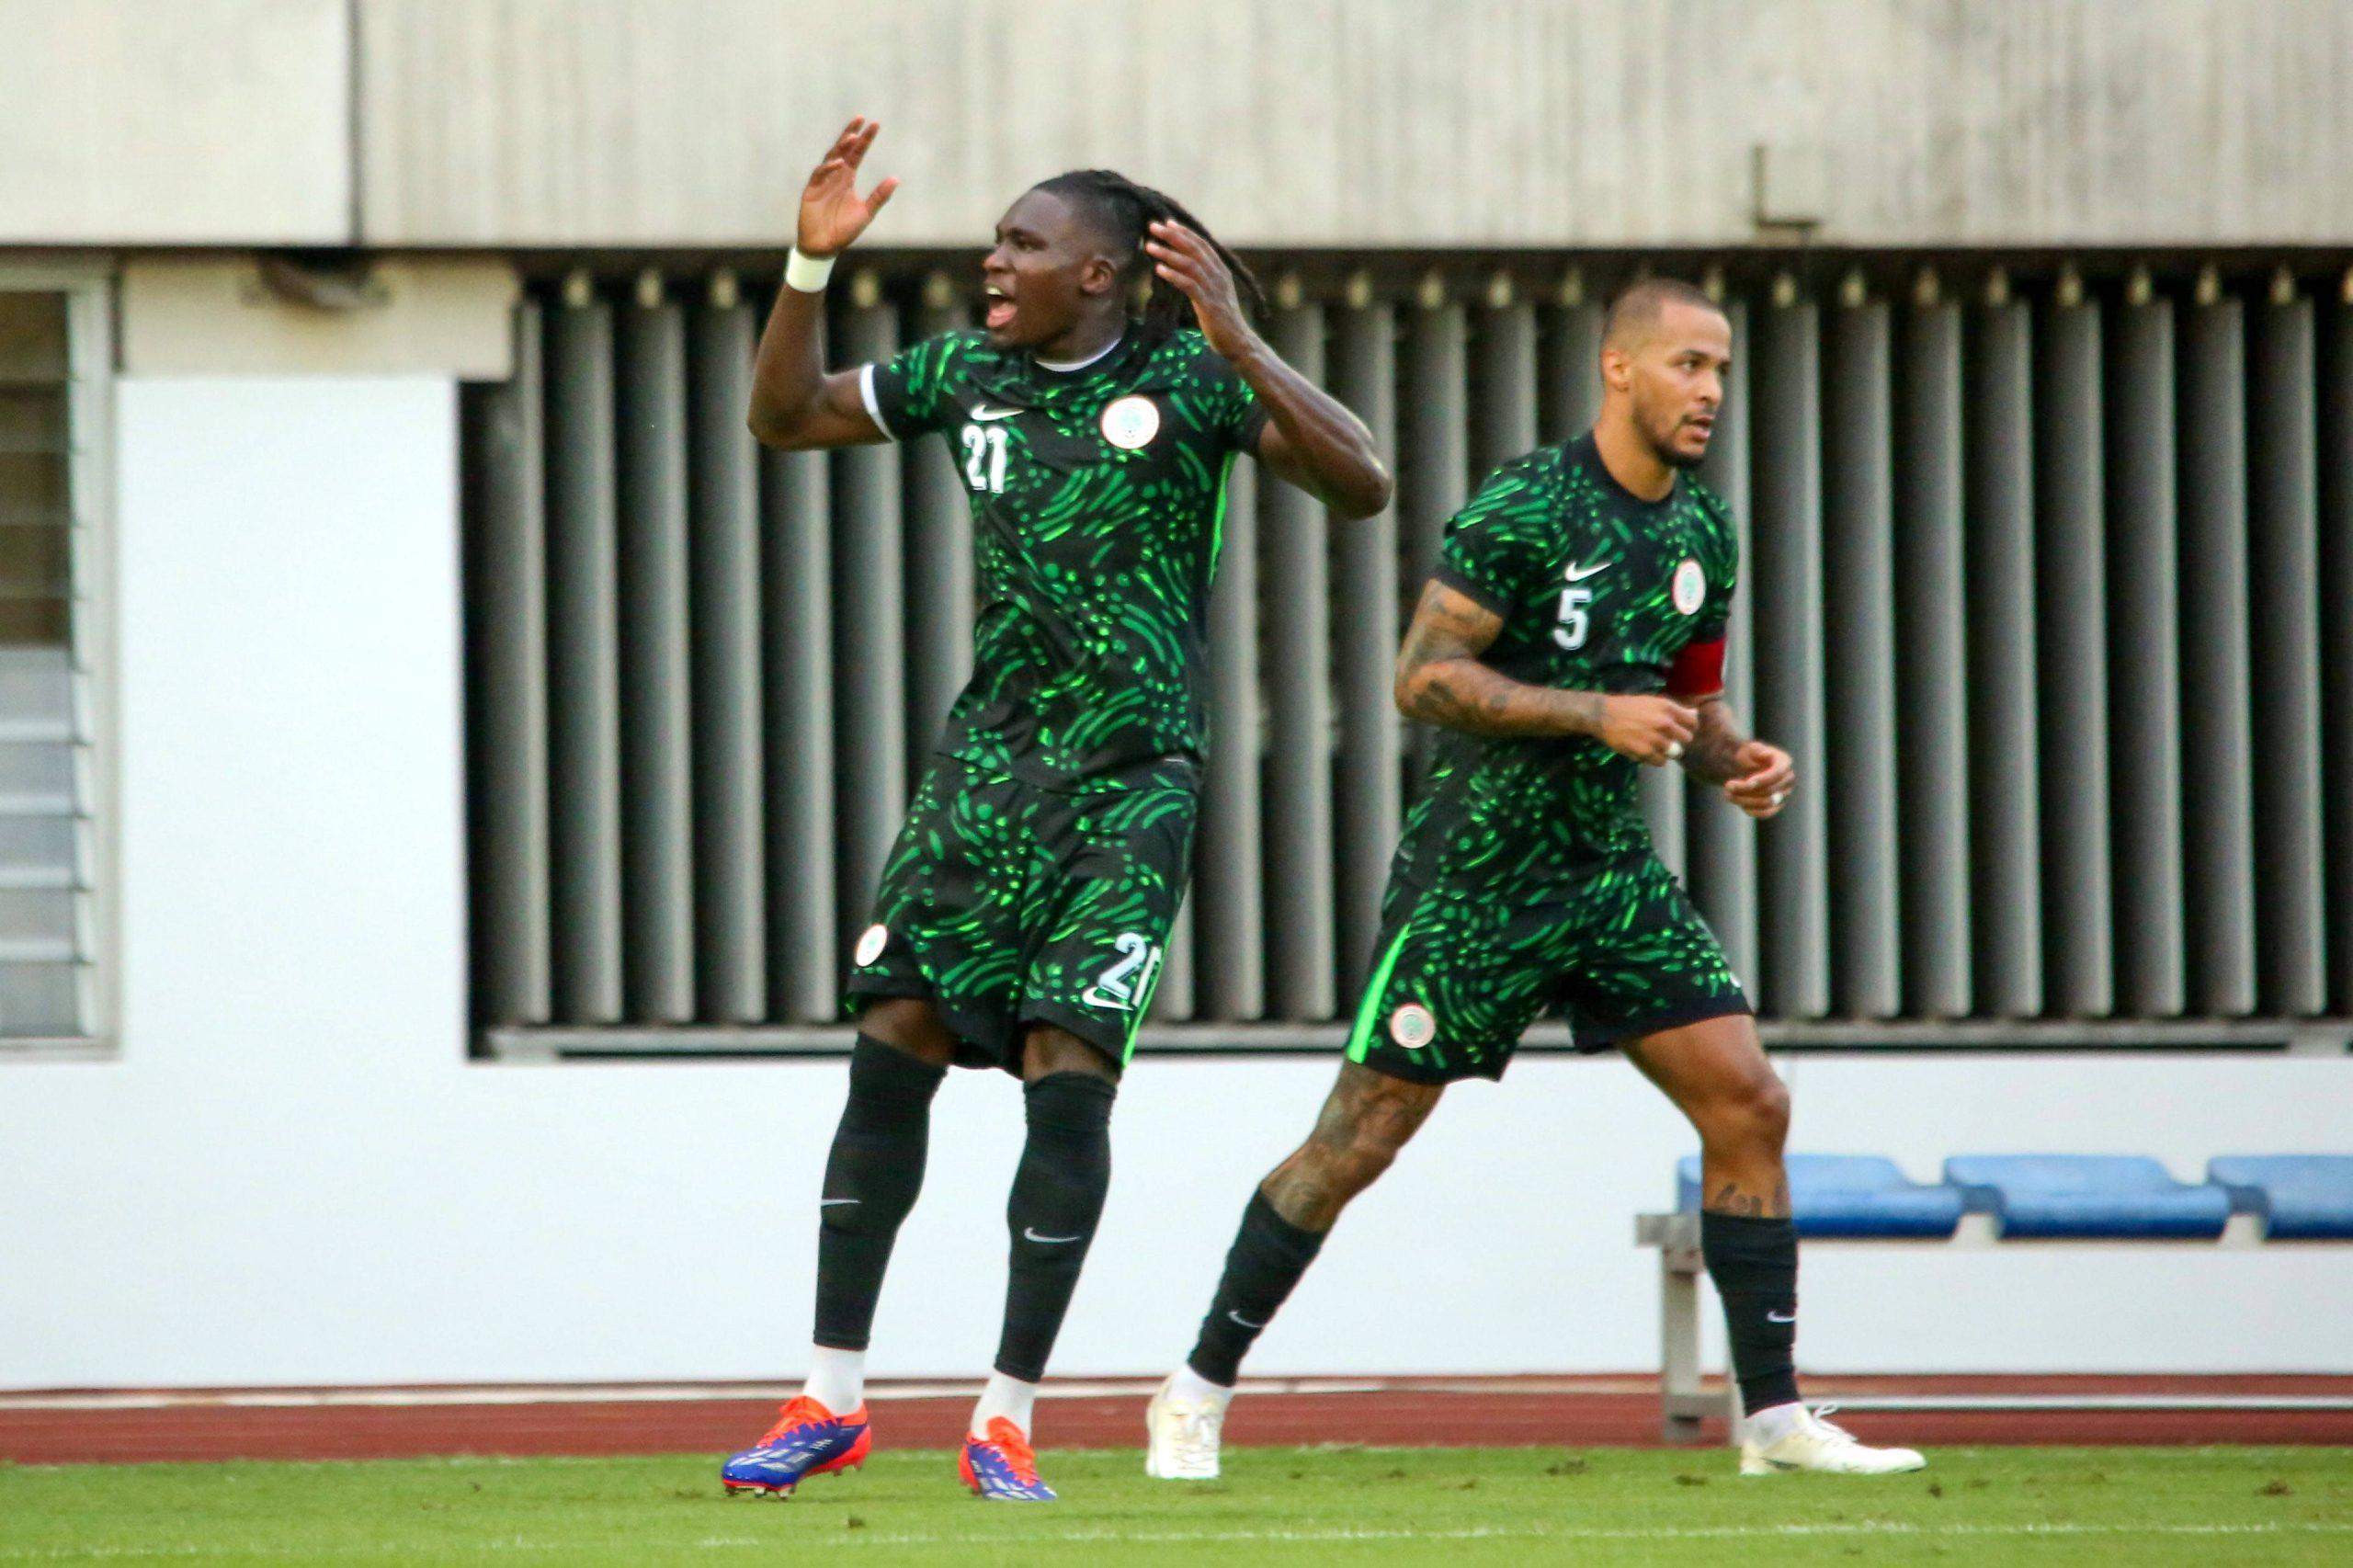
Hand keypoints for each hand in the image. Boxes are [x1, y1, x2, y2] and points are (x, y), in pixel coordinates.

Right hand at [797, 117, 898, 257]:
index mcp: (847, 178)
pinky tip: (839, 162)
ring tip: (852, 137)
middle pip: (843, 149)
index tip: (874, 125)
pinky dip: (829, 168)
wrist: (824, 246)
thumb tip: (896, 179)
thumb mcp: (866, 212)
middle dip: (851, 134)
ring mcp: (822, 181)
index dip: (865, 139)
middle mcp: (835, 175)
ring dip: (841, 147)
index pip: (857, 154)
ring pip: (831, 158)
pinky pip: (820, 175)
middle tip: (860, 119)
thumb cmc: (843, 230)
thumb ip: (879, 196)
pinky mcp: (811, 190)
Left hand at [1142, 220, 1256, 359]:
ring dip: (1168, 253)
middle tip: (1153, 226)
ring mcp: (1215, 289)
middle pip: (1194, 249)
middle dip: (1173, 236)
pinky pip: (1189, 285)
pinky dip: (1173, 275)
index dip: (1185, 232)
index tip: (1167, 222)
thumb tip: (1185, 266)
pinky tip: (1159, 269)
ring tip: (1150, 246)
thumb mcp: (1214, 293)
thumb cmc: (1222, 319)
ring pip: (1190, 264)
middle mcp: (1219, 276)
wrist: (1238, 342)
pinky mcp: (1209, 305)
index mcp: (1221, 271)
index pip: (1202, 245)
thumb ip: (1203, 277)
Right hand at [1597, 695, 1697, 766]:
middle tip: (1670, 739)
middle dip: (1680, 740)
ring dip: (1668, 751)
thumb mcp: (1653, 702)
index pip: (1693, 722)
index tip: (1682, 729)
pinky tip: (1648, 751)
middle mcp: (1664, 723)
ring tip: (1657, 746)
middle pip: (1687, 738)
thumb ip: (1674, 710)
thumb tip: (1695, 715)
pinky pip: (1661, 762)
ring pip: (1675, 752)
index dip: (1689, 726)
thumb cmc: (1629, 707)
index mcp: (1667, 708)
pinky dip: (1657, 759)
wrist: (1604, 715)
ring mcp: (1655, 739)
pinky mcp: (1644, 752)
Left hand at [1723, 740, 1795, 817]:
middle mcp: (1788, 779)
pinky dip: (1750, 810)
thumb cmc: (1749, 755)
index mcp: (1784, 762)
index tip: (1747, 782)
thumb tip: (1765, 755)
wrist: (1747, 767)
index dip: (1763, 779)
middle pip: (1769, 790)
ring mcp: (1784, 794)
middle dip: (1746, 789)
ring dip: (1744, 800)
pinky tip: (1737, 801)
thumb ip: (1758, 750)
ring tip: (1727, 793)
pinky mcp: (1776, 806)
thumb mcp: (1751, 748)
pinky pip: (1765, 813)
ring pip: (1766, 803)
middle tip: (1728, 785)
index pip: (1777, 773)